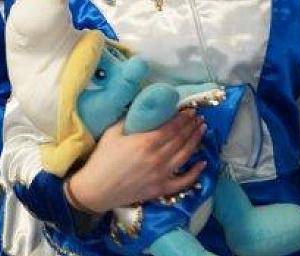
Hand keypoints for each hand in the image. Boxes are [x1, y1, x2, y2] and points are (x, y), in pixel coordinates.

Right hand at [67, 109, 206, 212]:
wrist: (96, 189)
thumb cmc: (102, 159)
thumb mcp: (112, 133)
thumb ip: (128, 120)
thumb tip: (142, 110)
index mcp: (145, 142)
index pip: (172, 127)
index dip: (183, 118)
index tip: (190, 111)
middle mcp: (157, 157)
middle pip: (181, 139)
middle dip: (191, 126)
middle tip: (198, 118)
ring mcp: (162, 174)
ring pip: (186, 155)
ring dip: (196, 141)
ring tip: (202, 131)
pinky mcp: (161, 189)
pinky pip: (184, 181)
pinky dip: (196, 172)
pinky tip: (203, 163)